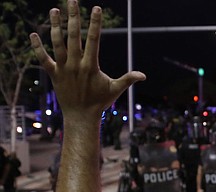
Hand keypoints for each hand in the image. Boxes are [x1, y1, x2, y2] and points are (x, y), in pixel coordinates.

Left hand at [29, 0, 144, 121]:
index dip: (95, 23)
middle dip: (73, 16)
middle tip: (72, 0)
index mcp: (91, 65)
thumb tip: (143, 75)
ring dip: (55, 25)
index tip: (96, 8)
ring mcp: (63, 68)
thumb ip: (128, 79)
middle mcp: (75, 64)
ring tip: (54, 9)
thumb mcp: (115, 90)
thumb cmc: (100, 102)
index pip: (94, 39)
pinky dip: (37, 47)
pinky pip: (43, 58)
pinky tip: (33, 34)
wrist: (81, 116)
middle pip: (73, 35)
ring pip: (57, 43)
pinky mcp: (53, 74)